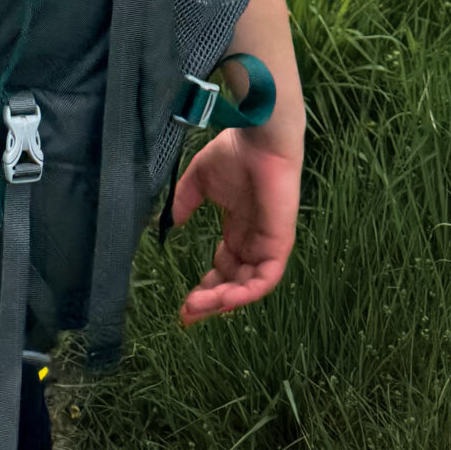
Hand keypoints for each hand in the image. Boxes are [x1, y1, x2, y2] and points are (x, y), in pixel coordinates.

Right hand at [171, 126, 300, 323]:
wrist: (259, 136)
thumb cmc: (235, 152)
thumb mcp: (201, 180)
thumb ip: (186, 201)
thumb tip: (171, 222)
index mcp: (238, 229)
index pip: (223, 269)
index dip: (205, 287)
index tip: (183, 302)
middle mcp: (253, 242)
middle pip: (233, 284)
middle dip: (210, 301)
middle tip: (187, 314)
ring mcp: (267, 245)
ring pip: (247, 287)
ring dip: (222, 301)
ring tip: (197, 307)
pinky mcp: (279, 244)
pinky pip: (265, 279)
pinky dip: (245, 293)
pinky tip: (224, 299)